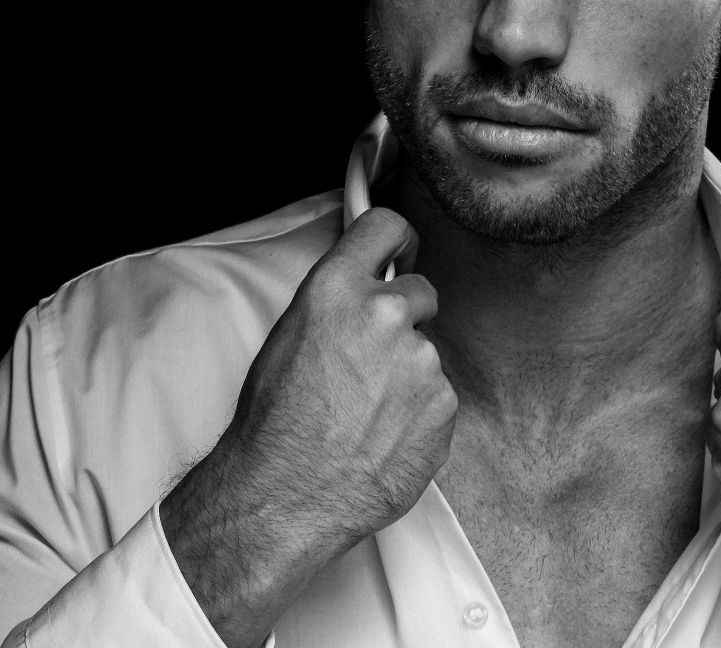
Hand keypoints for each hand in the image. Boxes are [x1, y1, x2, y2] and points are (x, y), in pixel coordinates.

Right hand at [162, 208, 455, 645]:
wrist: (288, 493)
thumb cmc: (276, 424)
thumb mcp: (288, 337)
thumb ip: (334, 302)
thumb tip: (360, 289)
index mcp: (337, 289)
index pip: (385, 226)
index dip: (396, 240)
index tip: (401, 250)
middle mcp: (385, 314)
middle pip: (418, 292)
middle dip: (403, 318)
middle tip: (371, 359)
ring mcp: (421, 360)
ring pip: (426, 351)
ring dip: (407, 373)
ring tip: (367, 410)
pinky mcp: (444, 404)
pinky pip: (438, 396)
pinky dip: (419, 412)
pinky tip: (384, 433)